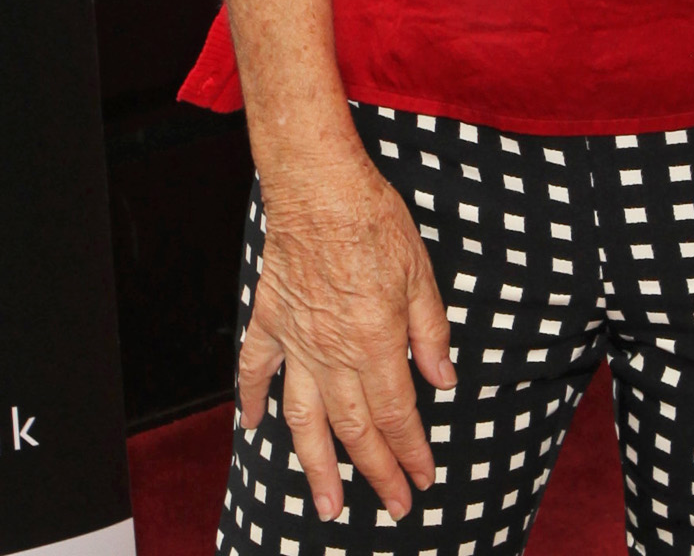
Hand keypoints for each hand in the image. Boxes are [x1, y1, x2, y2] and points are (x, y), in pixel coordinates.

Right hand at [237, 154, 455, 522]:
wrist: (319, 187)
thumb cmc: (374, 222)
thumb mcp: (421, 275)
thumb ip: (431, 333)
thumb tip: (444, 381)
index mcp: (376, 343)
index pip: (398, 415)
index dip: (413, 452)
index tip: (424, 478)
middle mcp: (333, 353)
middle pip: (356, 429)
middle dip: (376, 473)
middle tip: (393, 506)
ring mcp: (295, 341)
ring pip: (304, 419)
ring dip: (316, 465)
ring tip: (326, 504)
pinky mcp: (269, 320)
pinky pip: (253, 369)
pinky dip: (249, 400)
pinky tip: (252, 428)